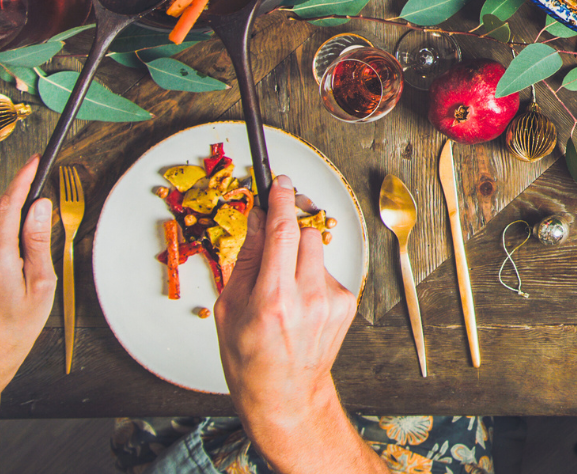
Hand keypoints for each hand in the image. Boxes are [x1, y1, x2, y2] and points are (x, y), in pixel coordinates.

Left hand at [0, 155, 57, 392]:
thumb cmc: (16, 326)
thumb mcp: (41, 285)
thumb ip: (39, 242)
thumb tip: (40, 207)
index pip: (7, 207)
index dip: (22, 180)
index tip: (35, 161)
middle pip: (0, 215)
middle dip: (23, 207)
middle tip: (46, 212)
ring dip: (13, 228)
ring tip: (30, 258)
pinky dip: (2, 241)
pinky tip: (14, 264)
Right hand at [215, 175, 359, 448]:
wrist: (284, 394)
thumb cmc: (249, 357)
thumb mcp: (229, 308)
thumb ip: (247, 259)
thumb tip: (258, 218)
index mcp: (273, 299)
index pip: (282, 233)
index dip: (281, 200)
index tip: (279, 182)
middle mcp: (308, 298)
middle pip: (304, 234)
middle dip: (287, 229)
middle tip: (272, 240)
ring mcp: (332, 302)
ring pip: (316, 251)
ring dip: (298, 256)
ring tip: (282, 287)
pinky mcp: (346, 304)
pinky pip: (326, 271)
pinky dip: (311, 277)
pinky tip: (299, 303)